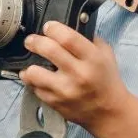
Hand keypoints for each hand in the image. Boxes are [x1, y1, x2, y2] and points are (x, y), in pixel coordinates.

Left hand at [19, 21, 127, 135]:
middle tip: (31, 41)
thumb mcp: (105, 54)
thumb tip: (67, 24)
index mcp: (92, 59)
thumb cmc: (107, 80)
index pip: (67, 37)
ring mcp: (65, 91)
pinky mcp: (55, 103)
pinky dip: (34, 82)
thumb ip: (88, 38)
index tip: (48, 27)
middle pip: (48, 50)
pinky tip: (39, 79)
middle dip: (34, 41)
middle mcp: (78, 74)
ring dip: (29, 66)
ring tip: (32, 63)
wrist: (109, 112)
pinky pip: (34, 88)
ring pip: (34, 72)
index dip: (53, 28)